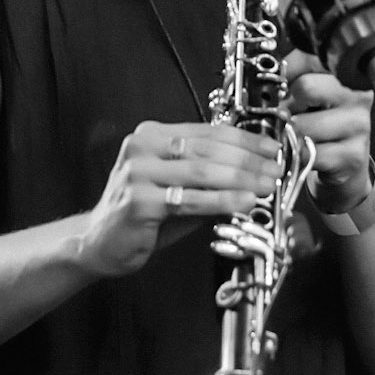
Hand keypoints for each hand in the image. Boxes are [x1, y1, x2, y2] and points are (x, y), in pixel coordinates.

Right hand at [82, 121, 282, 277]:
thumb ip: (207, 175)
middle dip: (247, 160)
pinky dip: (221, 200)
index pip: (207, 131)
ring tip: (266, 186)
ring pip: (200, 172)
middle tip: (275, 169)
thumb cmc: (143, 214)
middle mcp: (142, 147)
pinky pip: (189, 199)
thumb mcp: (177, 186)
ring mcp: (138, 172)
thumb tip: (254, 171)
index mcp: (153, 135)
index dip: (244, 138)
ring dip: (240, 179)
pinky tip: (243, 202)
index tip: (271, 147)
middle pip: (206, 149)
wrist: (99, 243)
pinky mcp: (138, 201)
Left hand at [284, 51, 373, 212]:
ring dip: (292, 134)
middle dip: (289, 106)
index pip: (308, 60)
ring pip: (304, 124)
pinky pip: (310, 152)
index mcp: (345, 77)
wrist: (345, 167)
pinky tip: (306, 152)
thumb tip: (269, 74)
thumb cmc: (325, 129)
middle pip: (306, 87)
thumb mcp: (310, 99)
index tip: (281, 88)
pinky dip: (300, 154)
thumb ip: (292, 78)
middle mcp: (357, 97)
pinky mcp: (353, 154)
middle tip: (290, 116)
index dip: (286, 75)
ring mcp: (358, 125)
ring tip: (299, 136)